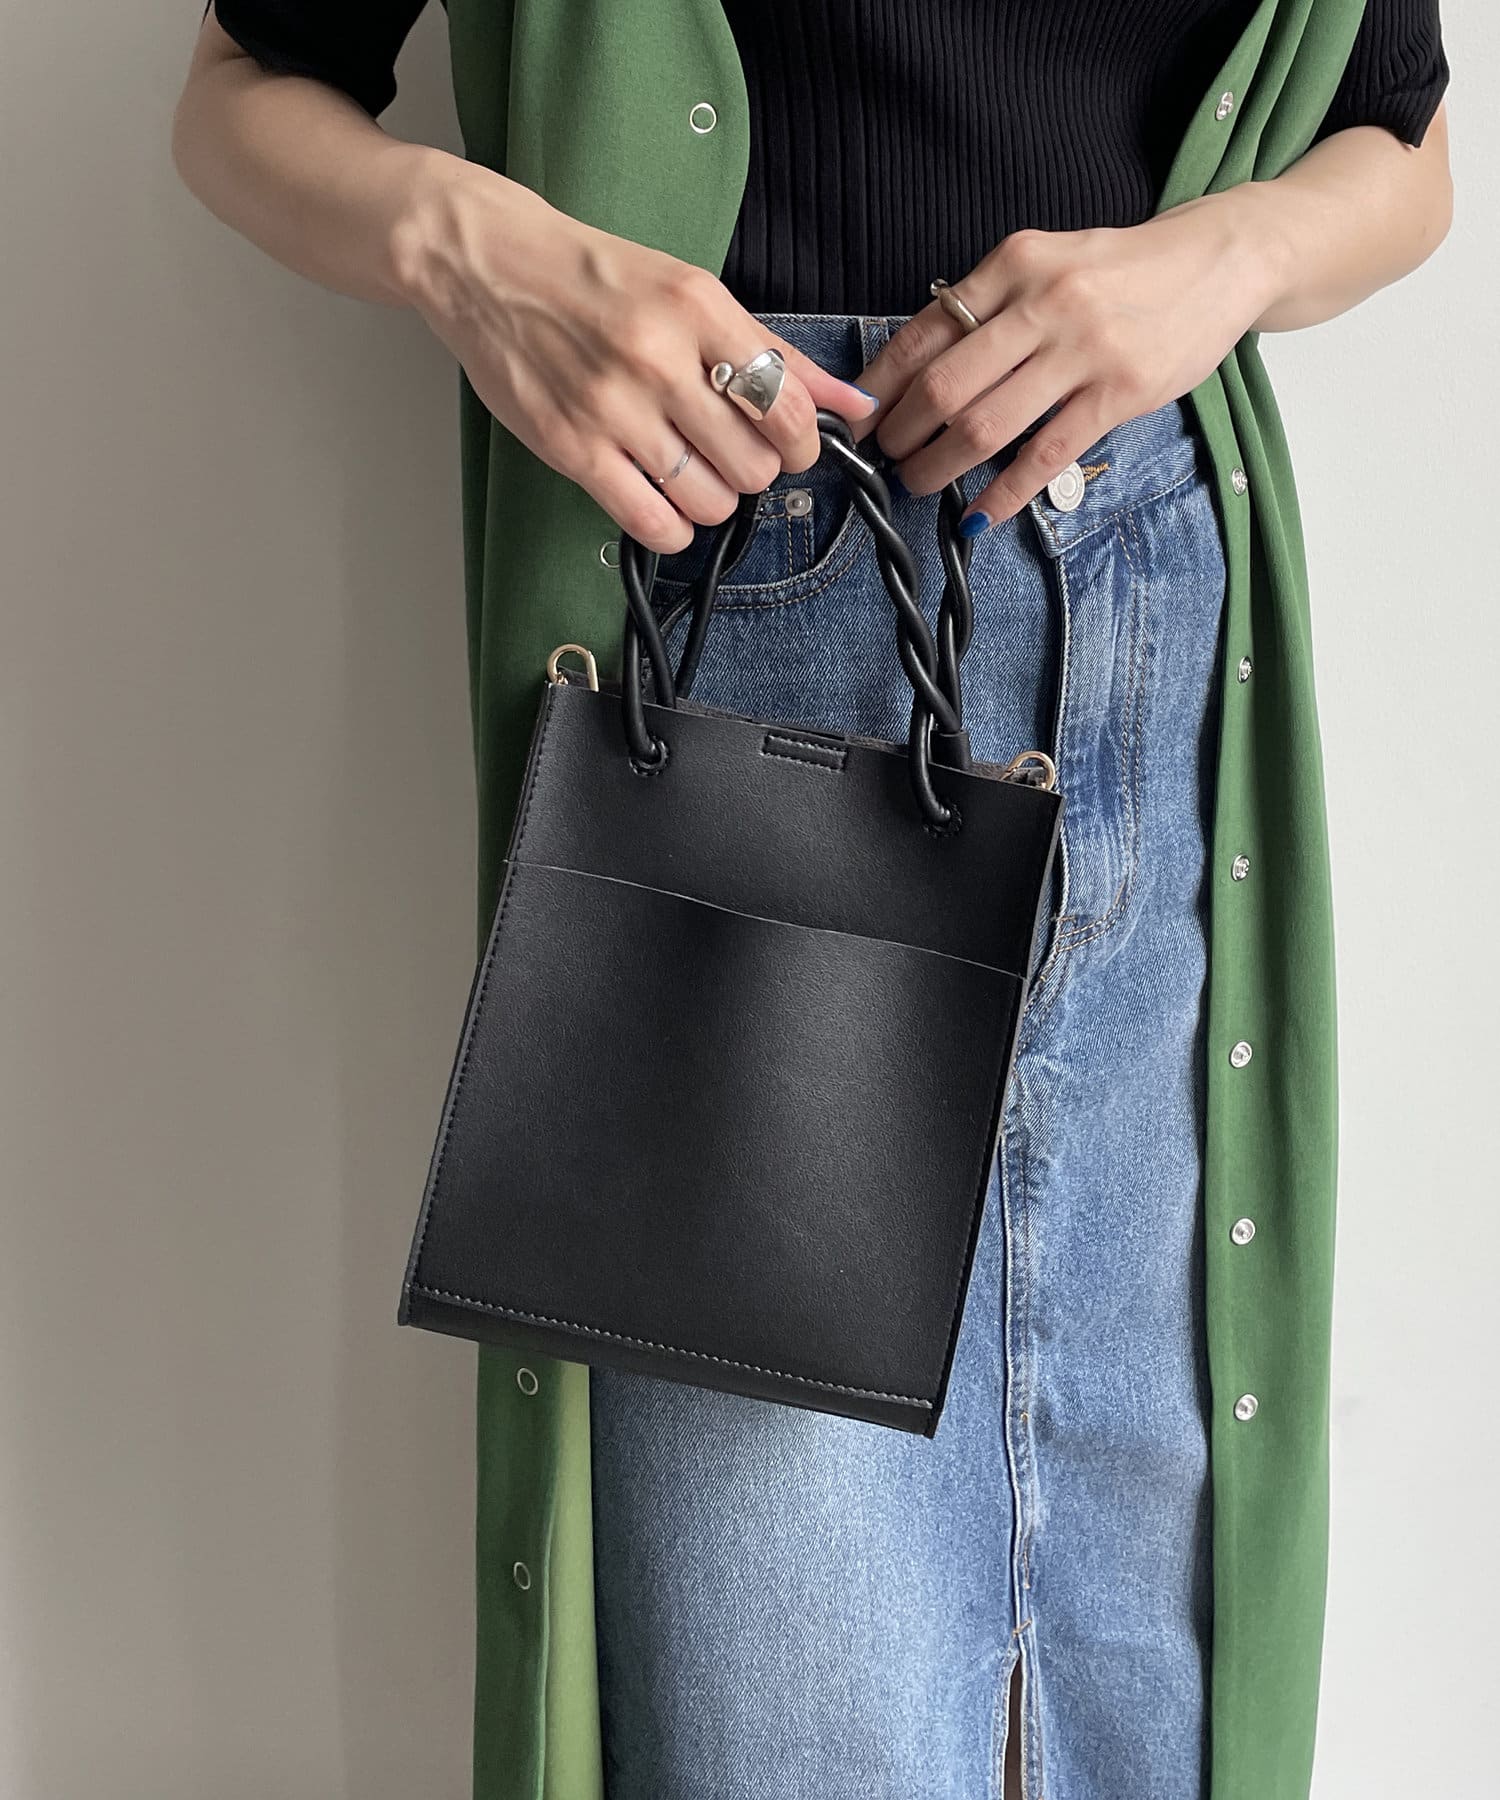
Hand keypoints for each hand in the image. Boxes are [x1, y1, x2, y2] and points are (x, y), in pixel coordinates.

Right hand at [397, 170, 877, 552]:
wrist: (489, 264)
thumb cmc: (592, 277)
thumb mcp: (690, 291)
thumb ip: (773, 351)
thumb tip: (852, 404)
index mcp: (697, 308)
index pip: (787, 405)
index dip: (802, 442)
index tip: (788, 444)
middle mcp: (658, 357)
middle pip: (755, 464)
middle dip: (755, 471)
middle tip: (730, 453)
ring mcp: (612, 408)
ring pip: (712, 500)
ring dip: (715, 500)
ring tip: (693, 472)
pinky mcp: (572, 448)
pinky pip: (655, 523)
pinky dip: (675, 527)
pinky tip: (666, 501)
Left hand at [851, 191, 1281, 530]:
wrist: (1222, 259)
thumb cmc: (1124, 269)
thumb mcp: (1049, 260)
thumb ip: (992, 304)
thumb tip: (922, 366)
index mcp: (1015, 262)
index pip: (925, 331)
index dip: (882, 383)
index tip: (859, 417)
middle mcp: (1044, 302)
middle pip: (944, 385)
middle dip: (901, 432)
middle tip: (883, 458)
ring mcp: (1083, 350)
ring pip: (986, 425)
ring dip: (939, 466)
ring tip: (918, 484)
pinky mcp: (1120, 393)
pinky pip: (1045, 456)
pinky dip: (1003, 494)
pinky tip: (977, 516)